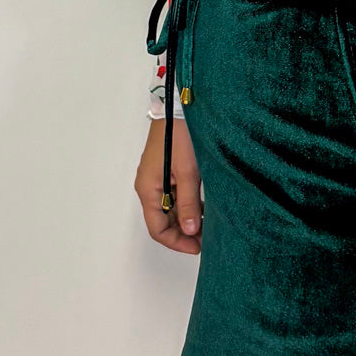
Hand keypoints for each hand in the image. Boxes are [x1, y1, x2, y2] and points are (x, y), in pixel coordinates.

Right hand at [134, 119, 202, 253]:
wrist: (177, 108)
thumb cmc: (180, 136)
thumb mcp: (188, 173)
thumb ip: (188, 204)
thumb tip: (189, 231)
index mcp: (147, 190)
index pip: (157, 229)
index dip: (177, 242)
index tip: (197, 247)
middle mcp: (148, 186)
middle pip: (162, 221)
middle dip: (182, 233)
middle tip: (206, 239)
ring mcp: (156, 178)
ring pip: (169, 209)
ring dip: (186, 219)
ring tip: (208, 225)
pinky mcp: (165, 170)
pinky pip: (173, 195)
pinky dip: (187, 205)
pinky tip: (204, 207)